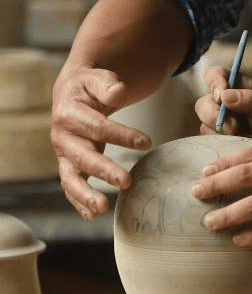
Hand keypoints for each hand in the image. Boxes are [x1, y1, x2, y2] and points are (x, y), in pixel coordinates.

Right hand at [51, 64, 151, 219]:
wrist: (72, 93)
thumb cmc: (89, 85)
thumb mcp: (97, 78)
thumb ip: (107, 85)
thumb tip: (119, 91)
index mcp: (67, 113)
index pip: (97, 127)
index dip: (122, 136)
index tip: (147, 143)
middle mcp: (61, 137)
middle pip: (83, 157)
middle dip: (104, 171)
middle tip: (127, 182)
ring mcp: (64, 154)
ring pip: (70, 178)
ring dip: (85, 195)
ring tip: (104, 207)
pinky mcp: (69, 166)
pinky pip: (71, 186)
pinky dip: (79, 202)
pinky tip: (92, 216)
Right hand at [195, 70, 251, 140]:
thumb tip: (225, 95)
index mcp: (241, 87)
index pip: (218, 74)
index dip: (215, 82)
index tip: (221, 96)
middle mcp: (228, 103)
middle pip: (204, 101)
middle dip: (213, 114)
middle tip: (233, 128)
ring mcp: (222, 122)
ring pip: (204, 122)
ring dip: (219, 130)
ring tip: (242, 137)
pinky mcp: (220, 140)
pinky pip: (209, 140)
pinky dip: (220, 143)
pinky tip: (238, 144)